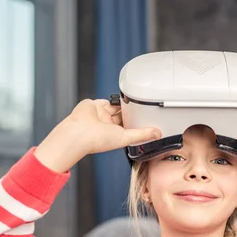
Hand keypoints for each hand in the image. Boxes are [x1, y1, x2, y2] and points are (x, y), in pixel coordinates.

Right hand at [35, 99, 160, 172]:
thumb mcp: (125, 138)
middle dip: (133, 112)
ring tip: (137, 100)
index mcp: (116, 135)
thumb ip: (142, 134)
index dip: (140, 124)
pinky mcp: (96, 105)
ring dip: (126, 104)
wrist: (79, 132)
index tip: (151, 120)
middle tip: (147, 107)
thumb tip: (158, 134)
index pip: (131, 128)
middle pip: (125, 116)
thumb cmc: (97, 140)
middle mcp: (109, 126)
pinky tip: (124, 96)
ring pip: (118, 107)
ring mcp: (102, 115)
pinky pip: (109, 100)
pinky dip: (116, 99)